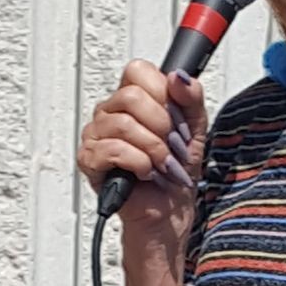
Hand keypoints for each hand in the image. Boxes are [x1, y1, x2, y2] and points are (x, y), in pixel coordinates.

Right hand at [77, 63, 206, 260]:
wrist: (168, 215)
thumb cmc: (175, 174)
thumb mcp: (195, 129)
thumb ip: (192, 98)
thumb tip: (178, 77)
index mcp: (132, 101)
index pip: (138, 71)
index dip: (162, 93)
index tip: (175, 117)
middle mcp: (110, 113)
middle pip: (132, 96)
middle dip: (162, 126)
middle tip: (171, 147)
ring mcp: (96, 135)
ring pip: (123, 124)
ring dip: (153, 149)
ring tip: (161, 165)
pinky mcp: (89, 160)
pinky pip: (113, 149)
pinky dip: (138, 163)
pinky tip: (144, 173)